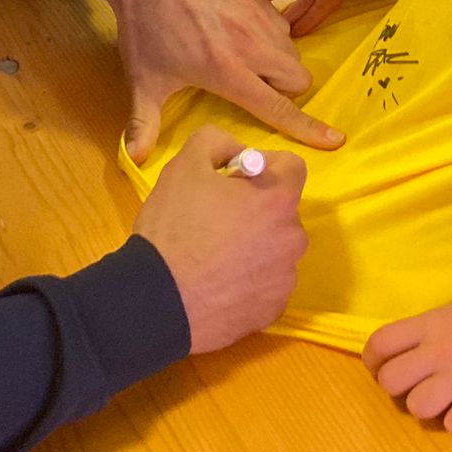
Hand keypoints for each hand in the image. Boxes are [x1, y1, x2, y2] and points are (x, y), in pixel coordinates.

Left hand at [90, 0, 345, 160]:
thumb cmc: (145, 30)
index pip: (278, 108)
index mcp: (227, 71)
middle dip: (287, 90)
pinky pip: (283, 22)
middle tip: (257, 88)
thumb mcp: (143, 81)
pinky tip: (247, 34)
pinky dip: (273, 35)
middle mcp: (251, 44)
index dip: (308, 128)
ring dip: (280, 61)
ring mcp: (258, 16)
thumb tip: (134, 158)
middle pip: (299, 78)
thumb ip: (143, 123)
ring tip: (248, 60)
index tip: (335, 139)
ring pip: (292, 49)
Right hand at [133, 127, 308, 352]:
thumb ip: (217, 141)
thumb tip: (236, 150)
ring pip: (275, 249)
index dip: (262, 166)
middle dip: (256, 208)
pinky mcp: (273, 310)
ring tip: (213, 256)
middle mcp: (293, 238)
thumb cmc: (174, 229)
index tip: (233, 180)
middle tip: (217, 218)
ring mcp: (285, 278)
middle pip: (282, 210)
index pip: (291, 166)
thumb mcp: (184, 165)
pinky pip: (266, 284)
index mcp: (278, 199)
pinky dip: (248, 280)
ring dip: (254, 246)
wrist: (158, 303)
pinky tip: (217, 284)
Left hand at [362, 298, 451, 435]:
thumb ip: (424, 334)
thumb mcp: (451, 315)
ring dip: (430, 410)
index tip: (381, 369)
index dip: (373, 362)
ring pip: (418, 408)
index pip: (379, 343)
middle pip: (391, 382)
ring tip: (448, 402)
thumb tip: (399, 358)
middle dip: (399, 390)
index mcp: (428, 325)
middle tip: (418, 388)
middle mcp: (438, 351)